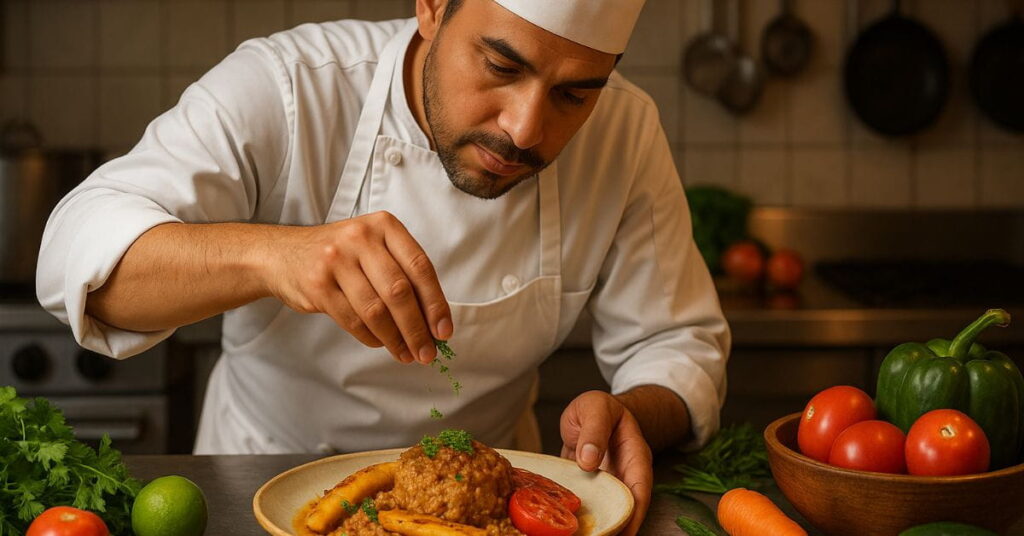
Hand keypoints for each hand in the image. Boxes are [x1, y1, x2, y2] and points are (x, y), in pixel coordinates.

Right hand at [264, 211, 451, 363]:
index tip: (444, 331)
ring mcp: (336, 260)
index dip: (436, 303)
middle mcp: (361, 237)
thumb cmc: (340, 255)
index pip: (420, 267)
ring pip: (376, 310)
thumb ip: (403, 273)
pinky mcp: (318, 284)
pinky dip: (372, 337)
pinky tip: (382, 343)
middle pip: (399, 291)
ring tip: (407, 354)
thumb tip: (434, 320)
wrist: (283, 254)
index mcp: (384, 225)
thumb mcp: (373, 248)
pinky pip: (353, 320)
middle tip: (427, 353)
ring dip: (396, 339)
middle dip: (417, 328)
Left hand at [560, 391, 652, 535]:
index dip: (635, 512)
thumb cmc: (598, 407)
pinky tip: (570, 528)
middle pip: (625, 506)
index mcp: (634, 455)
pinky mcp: (589, 488)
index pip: (639, 488)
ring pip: (606, 509)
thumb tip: (588, 460)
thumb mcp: (595, 407)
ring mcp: (606, 483)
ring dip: (599, 525)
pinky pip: (587, 505)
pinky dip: (580, 517)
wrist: (590, 411)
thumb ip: (594, 429)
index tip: (626, 531)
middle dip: (618, 527)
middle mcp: (623, 474)